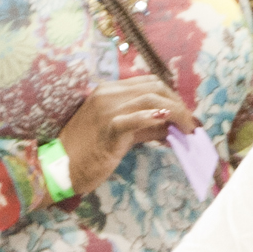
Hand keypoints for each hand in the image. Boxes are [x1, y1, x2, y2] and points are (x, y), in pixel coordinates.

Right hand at [55, 78, 196, 193]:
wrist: (61, 168)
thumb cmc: (88, 152)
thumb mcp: (121, 134)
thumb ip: (146, 127)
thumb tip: (172, 127)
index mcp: (108, 91)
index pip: (149, 83)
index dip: (172, 96)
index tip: (185, 114)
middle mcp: (108, 94)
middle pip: (154, 87)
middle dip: (178, 103)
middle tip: (191, 124)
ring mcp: (106, 109)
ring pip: (149, 98)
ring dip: (176, 112)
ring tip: (188, 130)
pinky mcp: (107, 128)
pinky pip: (134, 118)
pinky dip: (153, 118)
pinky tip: (167, 124)